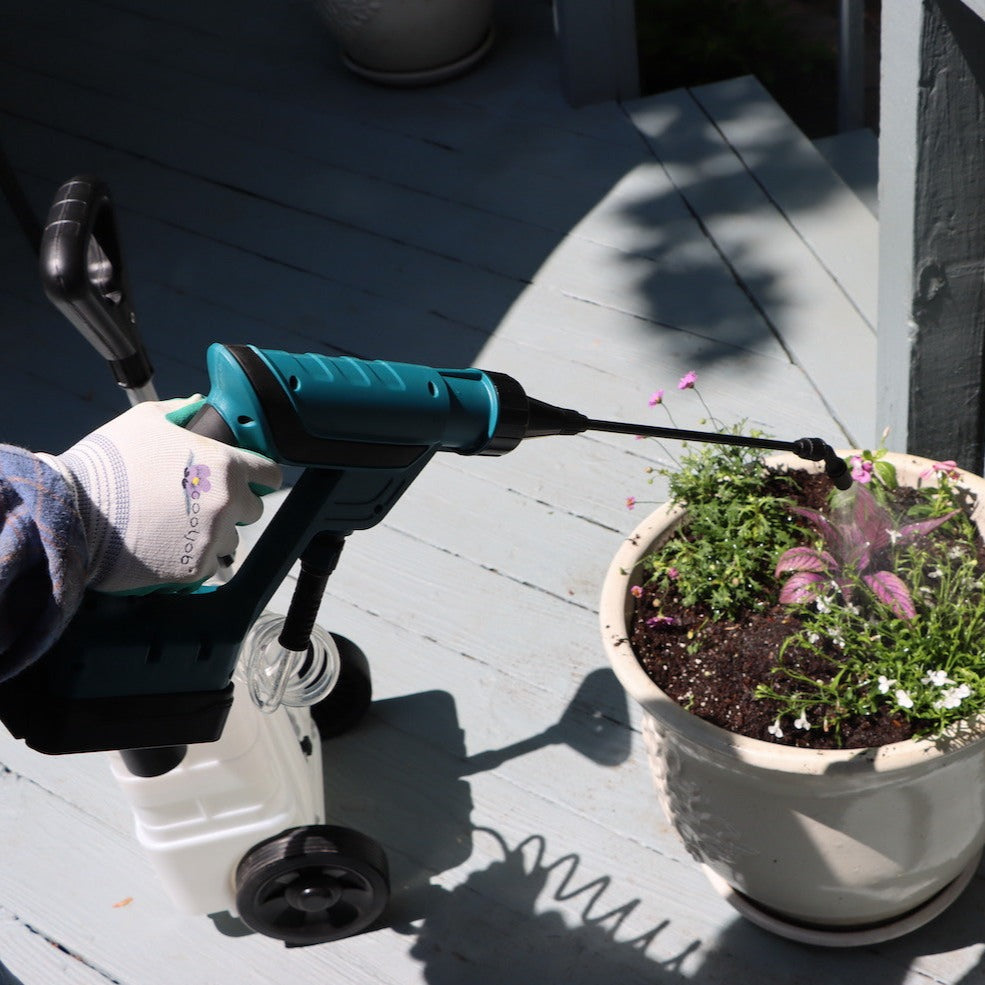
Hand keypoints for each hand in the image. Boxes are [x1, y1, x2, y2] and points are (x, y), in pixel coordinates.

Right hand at [38, 397, 281, 592]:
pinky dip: (192, 556)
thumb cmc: (110, 462)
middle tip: (202, 501)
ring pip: (230, 538)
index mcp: (225, 466)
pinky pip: (207, 563)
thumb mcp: (145, 421)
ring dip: (214, 533)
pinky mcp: (194, 568)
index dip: (260, 475)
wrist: (74, 511)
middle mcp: (227, 503)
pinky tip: (167, 544)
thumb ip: (182, 411)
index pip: (269, 474)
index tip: (249, 478)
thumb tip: (200, 403)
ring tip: (179, 525)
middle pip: (252, 508)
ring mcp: (212, 538)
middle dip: (234, 504)